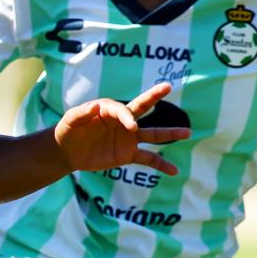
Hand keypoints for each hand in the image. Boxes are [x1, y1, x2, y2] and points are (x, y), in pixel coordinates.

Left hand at [54, 82, 190, 176]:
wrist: (68, 150)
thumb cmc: (68, 130)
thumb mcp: (71, 120)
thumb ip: (82, 113)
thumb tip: (95, 107)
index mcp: (110, 109)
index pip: (124, 110)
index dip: (127, 117)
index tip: (131, 127)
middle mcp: (123, 121)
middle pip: (143, 108)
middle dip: (154, 97)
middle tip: (167, 86)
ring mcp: (128, 138)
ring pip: (153, 134)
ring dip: (170, 134)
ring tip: (188, 132)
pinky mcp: (127, 154)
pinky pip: (148, 158)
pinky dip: (161, 164)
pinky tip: (174, 170)